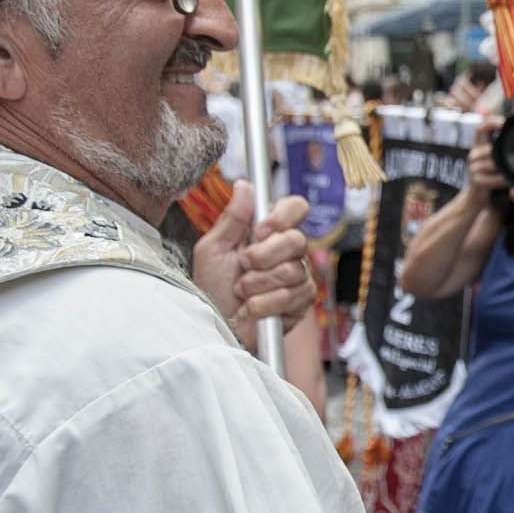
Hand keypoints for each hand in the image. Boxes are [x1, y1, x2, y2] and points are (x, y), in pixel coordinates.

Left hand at [191, 180, 314, 350]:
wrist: (216, 327)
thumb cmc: (212, 289)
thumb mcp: (213, 249)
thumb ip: (232, 218)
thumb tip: (245, 185)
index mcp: (267, 233)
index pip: (295, 208)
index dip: (283, 216)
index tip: (260, 230)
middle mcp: (287, 252)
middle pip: (296, 240)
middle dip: (264, 256)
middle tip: (243, 267)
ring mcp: (298, 277)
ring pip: (293, 271)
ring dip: (258, 285)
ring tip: (242, 292)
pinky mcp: (301, 303)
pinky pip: (293, 297)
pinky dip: (265, 304)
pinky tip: (252, 309)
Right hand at [465, 114, 506, 193]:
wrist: (476, 197)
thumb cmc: (489, 176)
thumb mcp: (493, 158)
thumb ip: (500, 145)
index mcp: (477, 145)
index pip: (480, 128)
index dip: (491, 122)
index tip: (504, 123)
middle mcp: (473, 154)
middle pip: (492, 148)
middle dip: (506, 152)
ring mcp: (473, 168)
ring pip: (495, 164)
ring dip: (507, 168)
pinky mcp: (476, 181)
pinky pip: (494, 178)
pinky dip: (504, 180)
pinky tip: (510, 181)